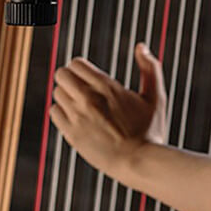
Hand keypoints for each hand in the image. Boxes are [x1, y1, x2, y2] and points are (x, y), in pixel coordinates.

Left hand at [50, 43, 166, 177]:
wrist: (139, 163)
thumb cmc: (150, 131)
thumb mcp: (155, 97)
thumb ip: (150, 68)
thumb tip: (141, 46)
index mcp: (106, 87)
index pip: (75, 63)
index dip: (81, 68)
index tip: (88, 77)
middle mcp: (88, 99)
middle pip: (61, 74)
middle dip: (70, 78)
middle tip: (81, 88)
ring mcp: (78, 117)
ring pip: (57, 92)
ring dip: (66, 95)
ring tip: (80, 104)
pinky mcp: (71, 134)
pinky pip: (54, 112)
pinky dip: (62, 112)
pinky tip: (75, 117)